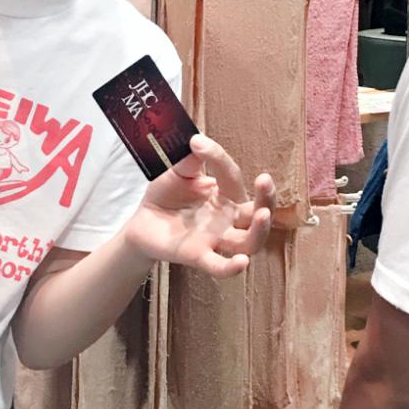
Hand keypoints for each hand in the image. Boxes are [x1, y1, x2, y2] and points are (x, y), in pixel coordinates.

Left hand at [125, 135, 274, 278]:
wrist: (142, 222)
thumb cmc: (167, 195)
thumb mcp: (178, 172)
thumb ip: (189, 159)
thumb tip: (196, 141)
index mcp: (226, 193)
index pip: (231, 175)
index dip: (217, 157)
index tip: (197, 143)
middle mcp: (228, 217)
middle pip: (257, 212)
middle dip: (266, 198)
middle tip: (264, 180)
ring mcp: (216, 239)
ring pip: (250, 242)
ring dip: (259, 230)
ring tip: (263, 215)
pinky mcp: (199, 256)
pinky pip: (220, 266)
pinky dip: (232, 267)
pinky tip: (242, 262)